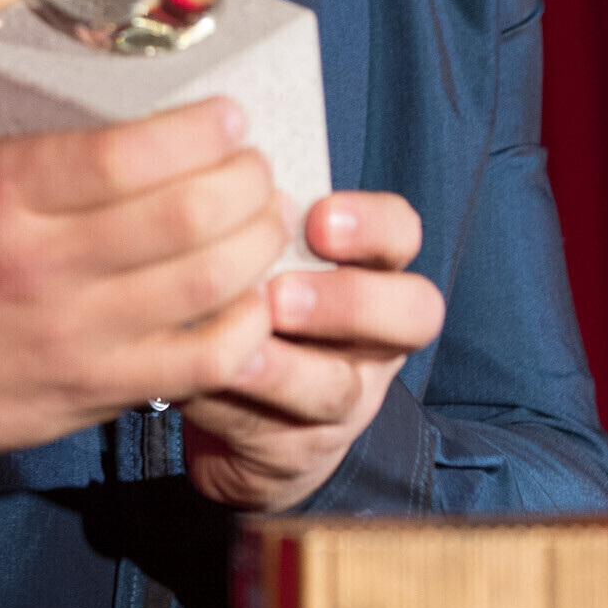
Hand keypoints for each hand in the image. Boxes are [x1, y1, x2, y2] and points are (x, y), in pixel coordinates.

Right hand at [0, 0, 289, 487]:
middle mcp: (41, 268)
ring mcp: (75, 338)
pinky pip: (199, 365)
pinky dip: (244, 329)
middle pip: (183, 220)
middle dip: (244, 181)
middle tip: (255, 159)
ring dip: (256, 245)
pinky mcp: (95, 391)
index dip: (198, 132)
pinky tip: (251, 295)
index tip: (232, 112)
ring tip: (263, 213)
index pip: (122, 159)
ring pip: (205, 289)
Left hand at [180, 191, 445, 511]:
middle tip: (283, 296)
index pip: (401, 234)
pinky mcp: (300, 450)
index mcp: (371, 270)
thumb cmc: (251, 306)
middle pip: (411, 314)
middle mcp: (376, 336)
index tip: (317, 217)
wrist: (243, 418)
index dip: (371, 226)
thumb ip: (255, 222)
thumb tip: (204, 157)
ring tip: (240, 351)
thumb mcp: (266, 260)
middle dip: (348, 302)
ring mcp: (347, 398)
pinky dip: (231, 405)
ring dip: (285, 368)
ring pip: (339, 388)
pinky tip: (196, 384)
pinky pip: (274, 432)